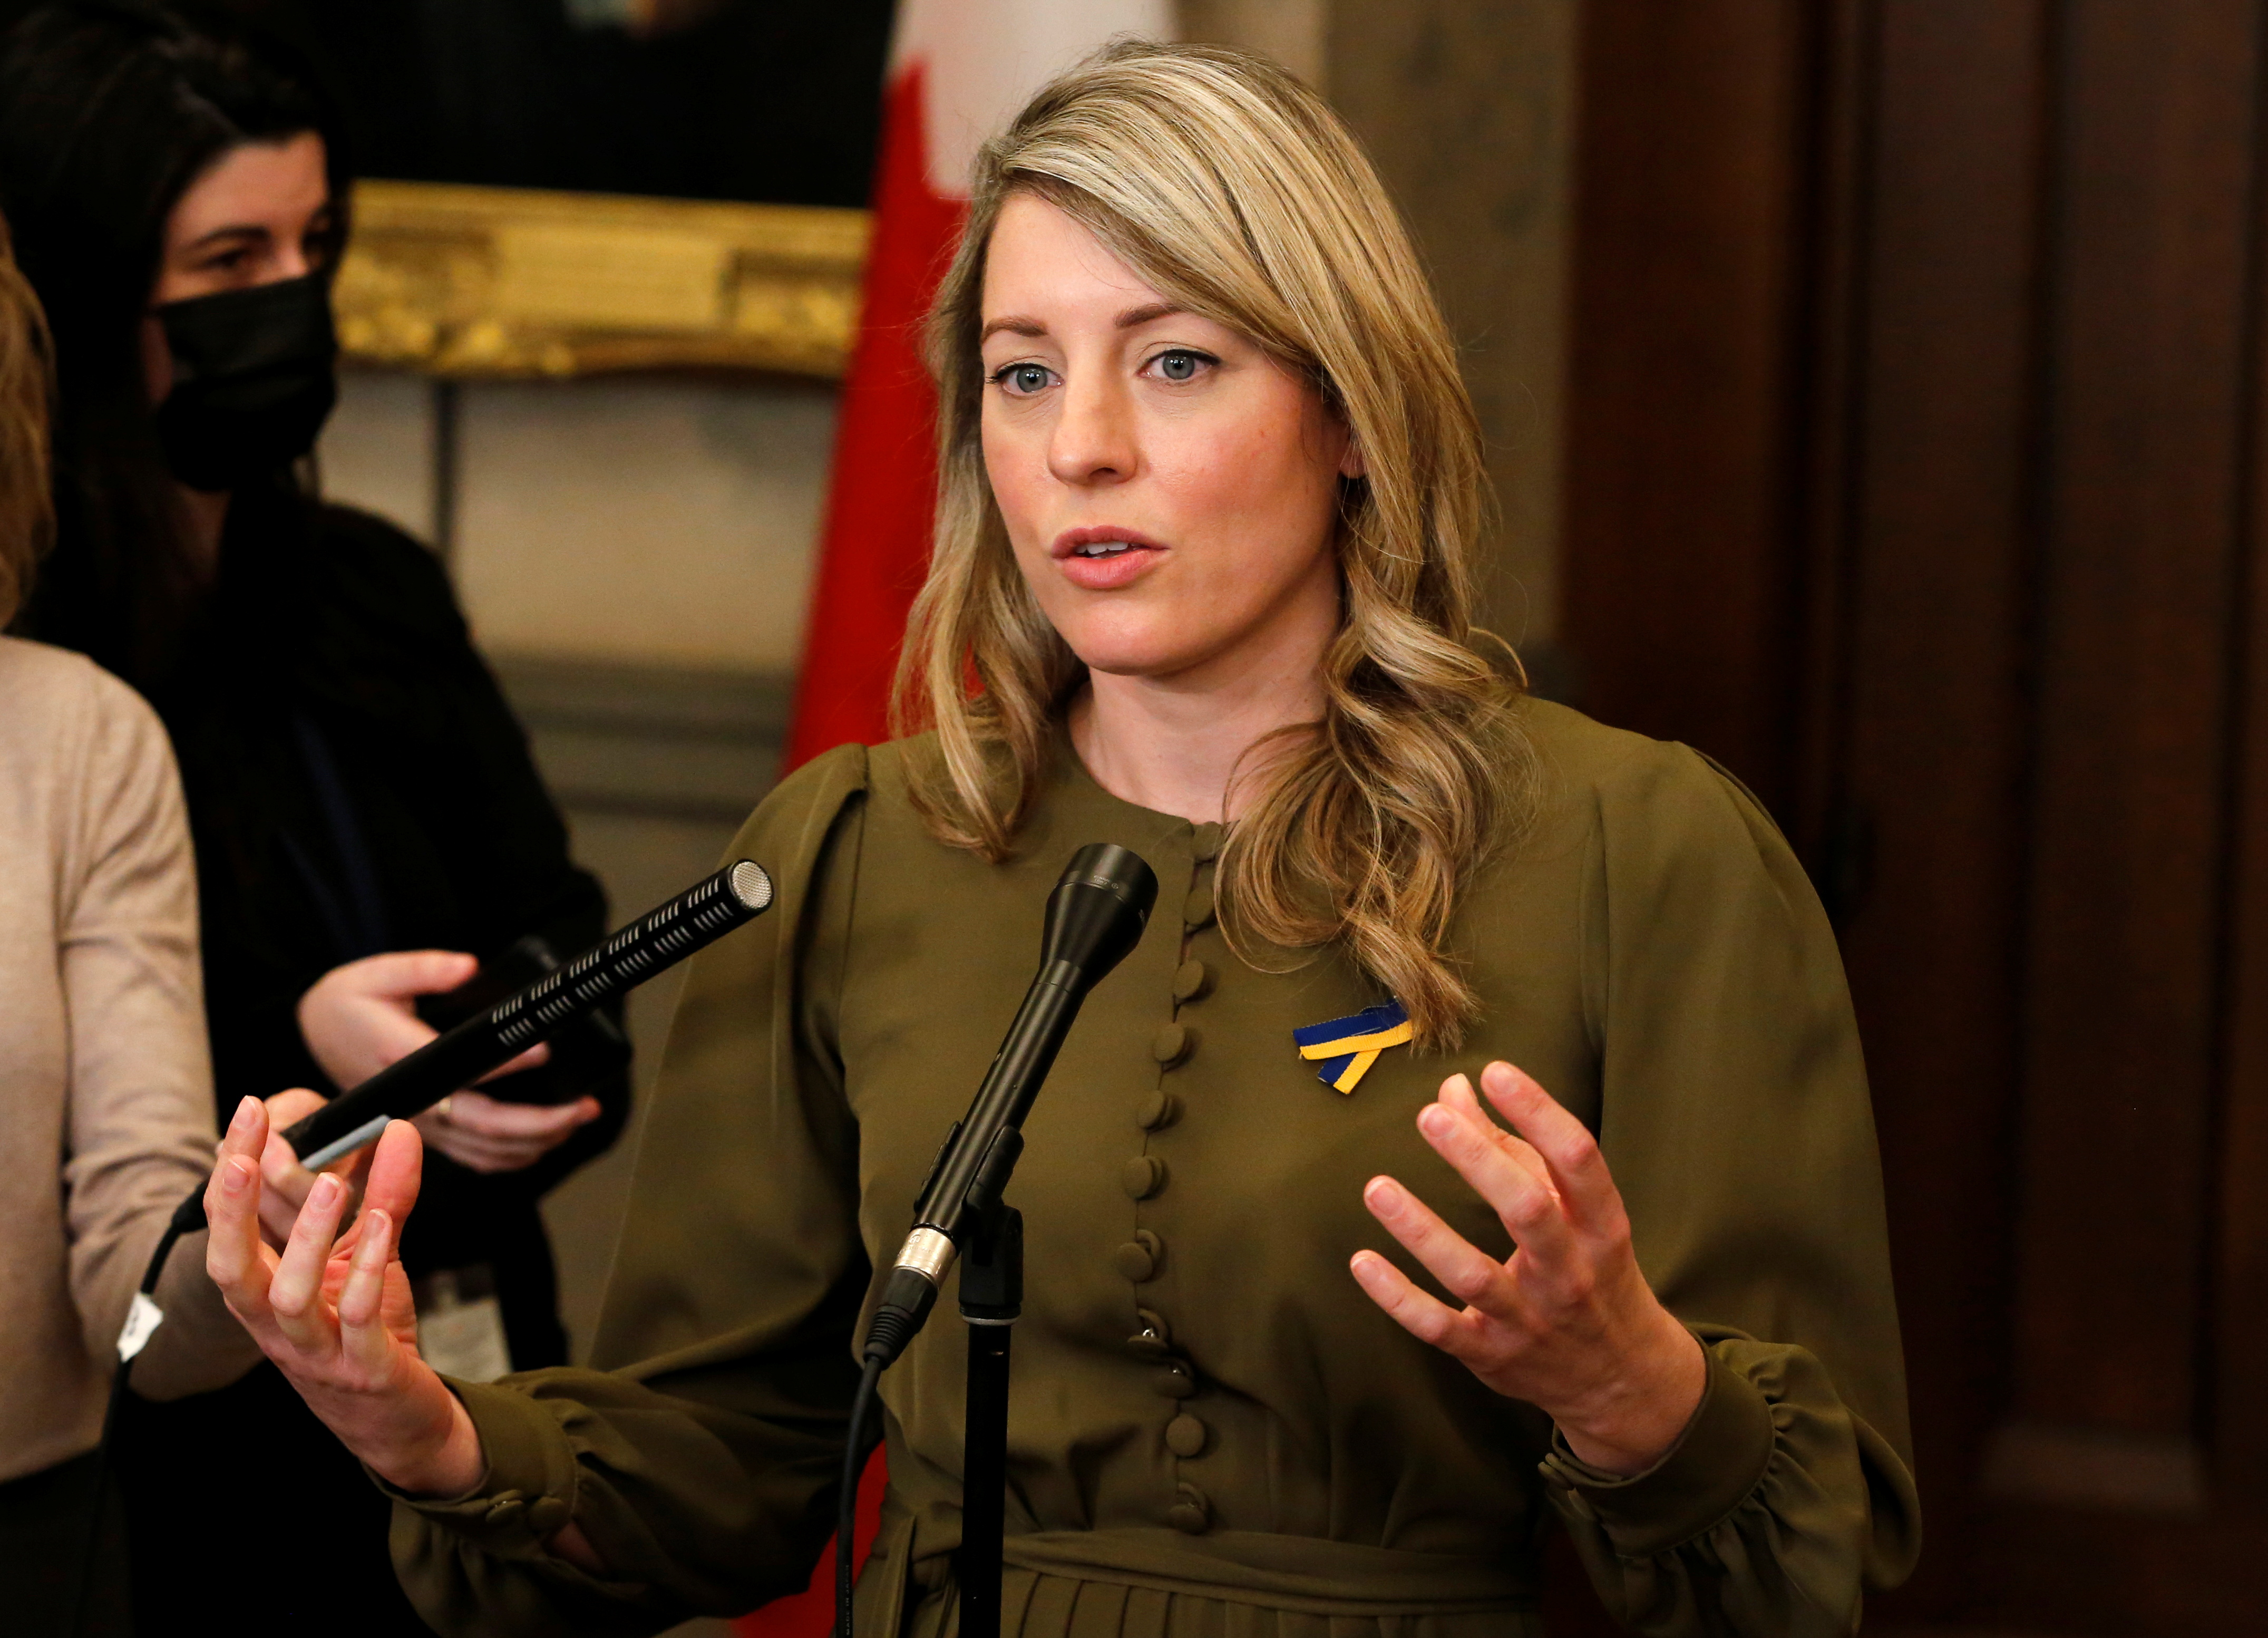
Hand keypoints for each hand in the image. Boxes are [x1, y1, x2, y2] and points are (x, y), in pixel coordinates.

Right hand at [203, 1094, 481, 1496]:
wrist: (400, 1420)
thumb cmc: (370, 1334)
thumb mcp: (372, 1254)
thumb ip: (382, 1193)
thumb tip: (398, 1129)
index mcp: (265, 1295)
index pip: (229, 1231)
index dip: (231, 1174)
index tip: (248, 1113)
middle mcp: (276, 1326)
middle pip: (231, 1270)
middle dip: (232, 1211)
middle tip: (243, 1154)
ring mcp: (317, 1353)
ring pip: (288, 1299)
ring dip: (307, 1240)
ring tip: (333, 1184)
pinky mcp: (364, 1372)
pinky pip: (355, 1323)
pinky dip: (366, 1275)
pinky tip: (386, 1229)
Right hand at [299, 952, 598, 1173]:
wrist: (316, 1033)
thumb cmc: (349, 1003)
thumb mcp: (376, 974)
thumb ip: (423, 968)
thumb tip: (469, 967)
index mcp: (400, 1057)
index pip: (461, 1071)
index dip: (507, 1066)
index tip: (546, 1052)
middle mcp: (412, 1101)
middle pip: (482, 1126)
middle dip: (541, 1121)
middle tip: (586, 1106)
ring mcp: (419, 1124)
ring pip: (483, 1149)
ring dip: (536, 1141)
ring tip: (578, 1119)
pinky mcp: (426, 1132)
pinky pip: (473, 1155)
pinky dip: (511, 1155)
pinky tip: (544, 1141)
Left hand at [1351, 1061, 1706, 1475]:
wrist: (1620, 1378)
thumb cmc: (1587, 1269)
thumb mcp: (1572, 1211)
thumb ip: (1513, 1147)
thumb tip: (1455, 1088)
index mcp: (1600, 1227)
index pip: (1578, 1159)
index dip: (1539, 1111)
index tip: (1496, 1072)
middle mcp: (1569, 1274)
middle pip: (1527, 1211)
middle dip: (1478, 1161)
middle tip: (1430, 1116)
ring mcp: (1530, 1320)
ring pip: (1473, 1275)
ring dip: (1422, 1231)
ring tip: (1377, 1186)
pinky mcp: (1491, 1355)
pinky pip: (1439, 1326)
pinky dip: (1398, 1297)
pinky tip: (1362, 1260)